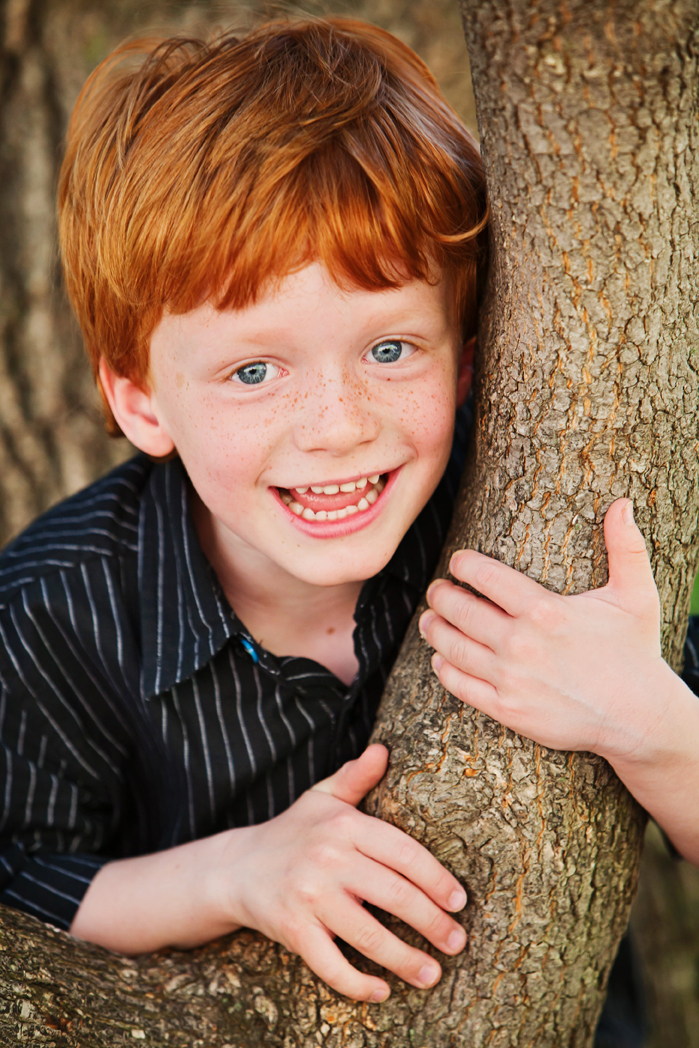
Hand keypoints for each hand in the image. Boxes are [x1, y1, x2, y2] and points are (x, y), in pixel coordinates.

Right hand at [222, 744, 466, 1001]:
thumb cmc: (292, 832)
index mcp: (344, 825)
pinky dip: (359, 984)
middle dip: (433, 923)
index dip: (437, 879)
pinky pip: (331, 964)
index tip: (459, 901)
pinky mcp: (292, 929)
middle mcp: (328, 858)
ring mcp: (309, 896)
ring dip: (406, 960)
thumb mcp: (322, 798)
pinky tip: (382, 990)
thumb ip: (356, 777)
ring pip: (369, 935)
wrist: (236, 868)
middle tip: (457, 942)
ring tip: (432, 973)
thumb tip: (384, 750)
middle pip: (395, 896)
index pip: (404, 853)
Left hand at [419, 499, 671, 762]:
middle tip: (435, 590)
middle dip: (441, 596)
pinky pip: (461, 686)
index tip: (457, 562)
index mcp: (545, 611)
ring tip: (428, 619)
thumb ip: (626, 548)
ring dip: (434, 630)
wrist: (639, 719)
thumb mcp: (636, 596)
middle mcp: (521, 644)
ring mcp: (511, 679)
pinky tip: (439, 658)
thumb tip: (622, 503)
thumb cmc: (636, 653)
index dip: (464, 565)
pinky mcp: (508, 709)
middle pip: (461, 611)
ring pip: (454, 648)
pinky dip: (444, 669)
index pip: (486, 577)